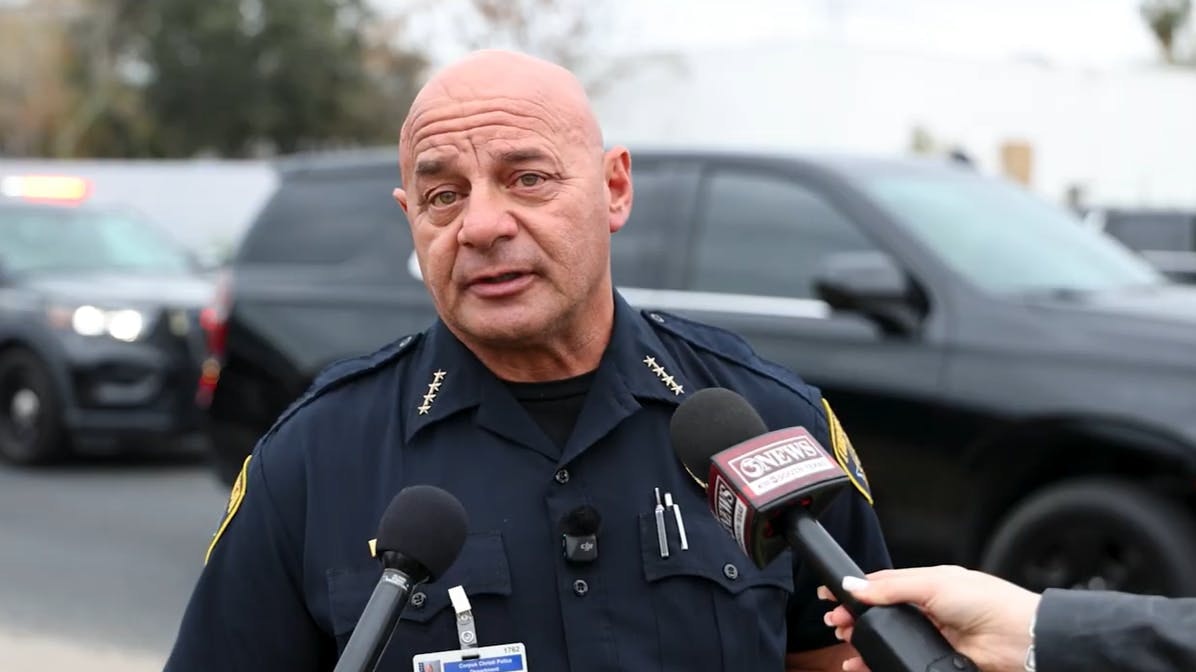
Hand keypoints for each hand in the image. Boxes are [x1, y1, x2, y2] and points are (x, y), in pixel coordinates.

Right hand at [819, 566, 1040, 671]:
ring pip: (889, 640)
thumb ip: (892, 587)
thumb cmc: (988, 602)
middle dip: (855, 618)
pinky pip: (902, 662)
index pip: (882, 584)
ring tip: (845, 645)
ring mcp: (932, 636)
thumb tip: (855, 586)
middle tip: (834, 624)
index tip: (831, 594)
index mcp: (927, 584)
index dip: (856, 590)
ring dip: (864, 643)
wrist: (1022, 639)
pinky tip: (864, 665)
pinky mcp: (938, 660)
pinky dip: (881, 664)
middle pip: (881, 615)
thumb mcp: (934, 584)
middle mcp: (928, 610)